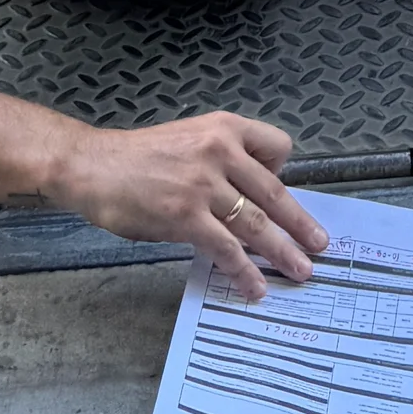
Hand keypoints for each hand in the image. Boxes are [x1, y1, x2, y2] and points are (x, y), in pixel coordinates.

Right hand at [50, 109, 326, 301]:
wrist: (91, 166)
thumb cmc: (136, 158)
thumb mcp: (188, 141)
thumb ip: (220, 163)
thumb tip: (246, 202)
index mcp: (224, 127)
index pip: (279, 145)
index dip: (284, 173)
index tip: (280, 197)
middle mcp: (220, 150)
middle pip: (275, 193)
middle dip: (300, 224)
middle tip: (321, 245)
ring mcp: (204, 184)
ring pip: (256, 223)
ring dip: (282, 252)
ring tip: (300, 272)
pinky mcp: (186, 215)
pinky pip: (226, 247)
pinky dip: (244, 270)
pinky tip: (253, 286)